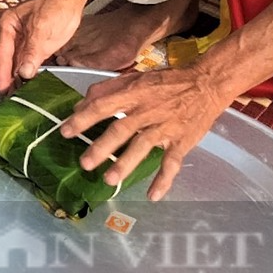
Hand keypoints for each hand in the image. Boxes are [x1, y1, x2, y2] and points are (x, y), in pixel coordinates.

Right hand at [0, 0, 84, 92]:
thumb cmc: (56, 6)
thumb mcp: (43, 29)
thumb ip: (32, 52)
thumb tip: (25, 73)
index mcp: (6, 25)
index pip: (2, 54)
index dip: (2, 74)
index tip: (3, 90)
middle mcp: (9, 33)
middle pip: (5, 61)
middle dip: (7, 79)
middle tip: (9, 98)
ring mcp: (19, 41)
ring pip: (14, 64)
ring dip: (15, 79)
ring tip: (17, 96)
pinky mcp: (30, 47)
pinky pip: (24, 63)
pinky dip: (25, 75)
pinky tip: (27, 86)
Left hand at [60, 66, 229, 200]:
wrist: (207, 83)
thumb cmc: (167, 80)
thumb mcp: (135, 77)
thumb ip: (107, 89)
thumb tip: (80, 105)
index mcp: (134, 93)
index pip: (103, 105)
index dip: (83, 118)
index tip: (65, 131)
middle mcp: (148, 110)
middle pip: (121, 129)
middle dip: (102, 147)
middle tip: (85, 163)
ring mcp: (166, 127)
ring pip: (143, 146)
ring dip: (126, 164)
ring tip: (110, 180)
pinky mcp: (182, 141)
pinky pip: (172, 163)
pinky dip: (164, 180)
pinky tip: (153, 196)